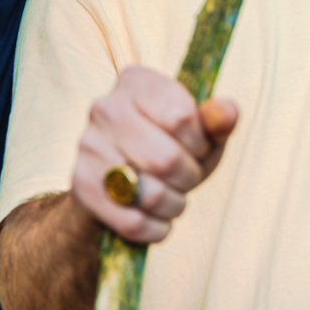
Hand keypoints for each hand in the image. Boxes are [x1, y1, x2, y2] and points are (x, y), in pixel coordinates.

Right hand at [71, 65, 238, 244]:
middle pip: (166, 159)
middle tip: (186, 176)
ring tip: (172, 197)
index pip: (183, 117)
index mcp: (136, 81)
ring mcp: (88, 146)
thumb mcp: (198, 132)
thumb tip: (228, 113)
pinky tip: (157, 218)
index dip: (200, 143)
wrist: (117, 178)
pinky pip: (132, 221)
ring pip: (149, 194)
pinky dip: (156, 228)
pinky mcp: (81, 184)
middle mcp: (105, 107)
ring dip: (174, 205)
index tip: (196, 146)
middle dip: (189, 177)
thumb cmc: (167, 146)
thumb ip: (217, 121)